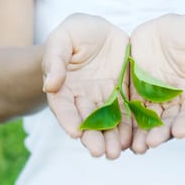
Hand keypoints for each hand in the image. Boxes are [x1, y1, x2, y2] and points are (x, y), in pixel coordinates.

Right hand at [42, 14, 129, 158]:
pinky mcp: (123, 92)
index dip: (67, 119)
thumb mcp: (63, 38)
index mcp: (65, 87)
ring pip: (108, 120)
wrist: (100, 31)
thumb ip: (55, 59)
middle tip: (101, 153)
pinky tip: (134, 138)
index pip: (63, 107)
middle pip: (87, 120)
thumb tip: (50, 84)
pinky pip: (127, 110)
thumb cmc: (76, 33)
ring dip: (112, 137)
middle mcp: (84, 97)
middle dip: (93, 137)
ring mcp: (104, 96)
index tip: (74, 133)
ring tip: (118, 151)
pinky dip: (130, 125)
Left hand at [130, 14, 184, 153]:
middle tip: (151, 144)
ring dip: (141, 134)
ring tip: (135, 146)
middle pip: (168, 121)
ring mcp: (151, 96)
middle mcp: (172, 100)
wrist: (166, 27)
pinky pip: (128, 105)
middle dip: (160, 133)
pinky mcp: (133, 89)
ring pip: (147, 119)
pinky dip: (125, 120)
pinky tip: (119, 131)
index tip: (179, 132)